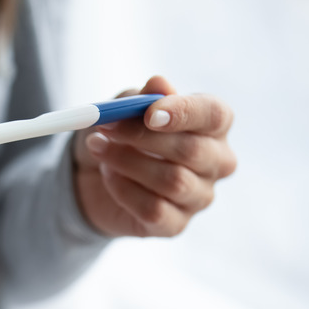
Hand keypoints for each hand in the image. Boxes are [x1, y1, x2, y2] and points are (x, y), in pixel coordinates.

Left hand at [73, 76, 236, 236]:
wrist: (91, 177)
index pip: (215, 115)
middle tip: (106, 127)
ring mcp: (199, 196)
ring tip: (99, 149)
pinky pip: (154, 209)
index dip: (184, 112)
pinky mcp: (175, 224)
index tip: (150, 113)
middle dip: (143, 138)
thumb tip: (159, 84)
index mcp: (212, 125)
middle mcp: (216, 162)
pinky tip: (108, 176)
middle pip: (192, 150)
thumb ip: (143, 97)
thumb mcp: (125, 109)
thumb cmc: (120, 136)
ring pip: (172, 181)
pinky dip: (123, 190)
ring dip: (126, 162)